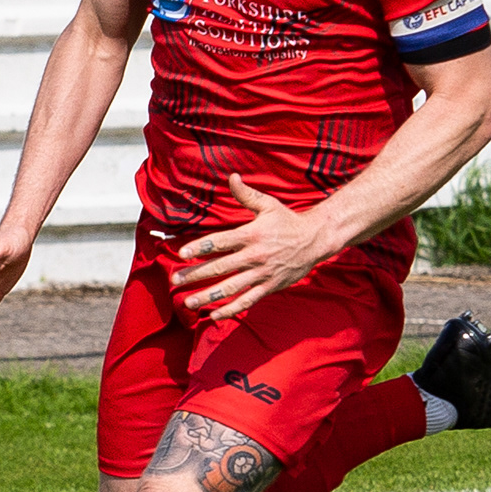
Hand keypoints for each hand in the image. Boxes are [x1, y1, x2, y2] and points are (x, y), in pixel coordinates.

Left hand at [172, 175, 330, 319]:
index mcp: (251, 234)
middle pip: (220, 267)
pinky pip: (247, 301)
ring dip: (208, 296)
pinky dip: (231, 310)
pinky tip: (213, 315)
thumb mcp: (268, 204)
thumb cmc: (287, 221)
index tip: (181, 254)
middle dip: (196, 274)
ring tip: (188, 302)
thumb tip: (232, 177)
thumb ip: (246, 194)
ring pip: (231, 288)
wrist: (315, 240)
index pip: (220, 242)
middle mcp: (255, 255)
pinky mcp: (270, 287)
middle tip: (175, 280)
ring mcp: (262, 273)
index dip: (199, 247)